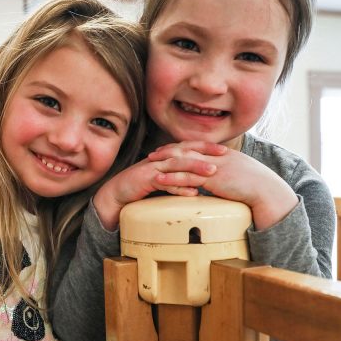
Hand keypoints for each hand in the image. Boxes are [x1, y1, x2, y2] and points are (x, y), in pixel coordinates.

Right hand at [94, 141, 227, 229]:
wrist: (116, 193)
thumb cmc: (140, 187)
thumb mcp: (162, 180)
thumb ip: (178, 180)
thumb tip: (198, 185)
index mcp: (165, 157)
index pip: (189, 147)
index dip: (206, 147)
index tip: (225, 150)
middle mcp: (160, 159)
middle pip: (185, 151)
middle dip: (205, 151)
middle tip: (224, 153)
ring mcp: (152, 168)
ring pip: (177, 165)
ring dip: (195, 167)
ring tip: (212, 171)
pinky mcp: (145, 180)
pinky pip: (165, 183)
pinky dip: (179, 188)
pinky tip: (191, 192)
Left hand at [150, 146, 297, 229]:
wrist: (267, 191)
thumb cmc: (258, 187)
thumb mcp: (242, 175)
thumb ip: (229, 174)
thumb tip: (219, 180)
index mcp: (224, 153)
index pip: (198, 146)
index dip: (182, 147)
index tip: (169, 149)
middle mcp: (217, 156)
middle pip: (187, 148)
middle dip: (168, 150)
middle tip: (153, 153)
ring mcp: (214, 166)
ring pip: (184, 160)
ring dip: (165, 161)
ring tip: (149, 163)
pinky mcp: (212, 179)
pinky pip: (187, 177)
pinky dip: (171, 177)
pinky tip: (159, 179)